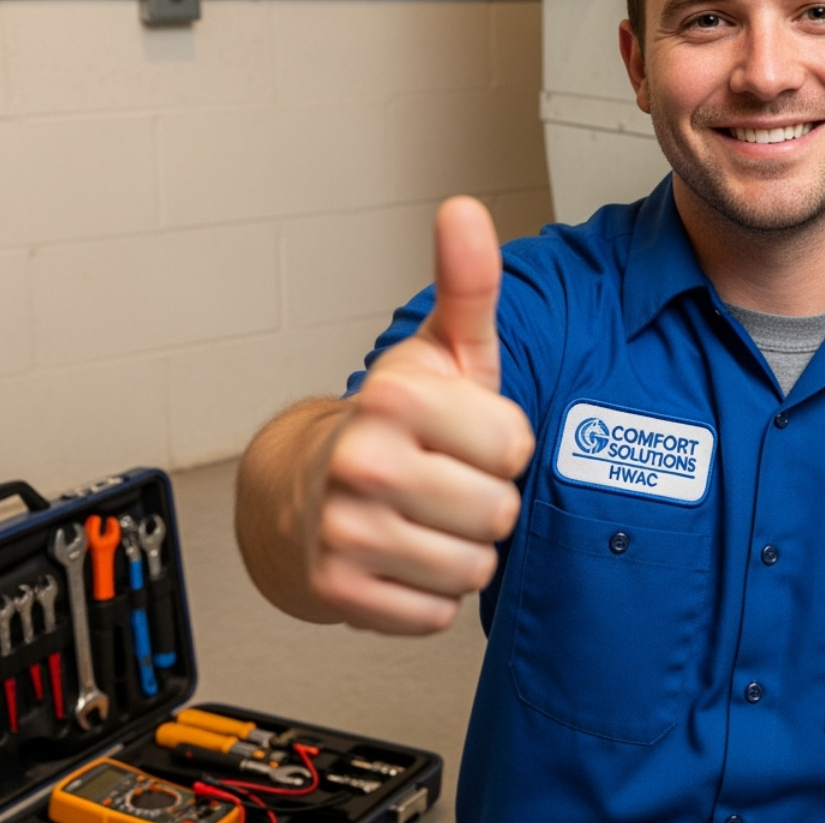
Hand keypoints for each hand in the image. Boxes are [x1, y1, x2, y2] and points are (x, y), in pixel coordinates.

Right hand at [309, 197, 533, 632]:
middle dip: (487, 502)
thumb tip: (465, 211)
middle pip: (497, 514)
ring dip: (463, 549)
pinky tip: (406, 556)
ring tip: (429, 517)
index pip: (514, 447)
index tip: (469, 435)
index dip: (504, 446)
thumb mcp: (446, 351)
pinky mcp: (338, 589)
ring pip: (472, 567)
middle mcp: (361, 461)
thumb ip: (468, 285)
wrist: (310, 490)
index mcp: (394, 397)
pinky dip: (431, 593)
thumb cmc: (401, 421)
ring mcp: (343, 529)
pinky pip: (436, 613)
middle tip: (449, 480)